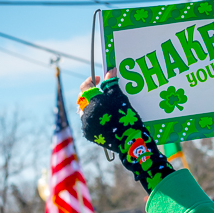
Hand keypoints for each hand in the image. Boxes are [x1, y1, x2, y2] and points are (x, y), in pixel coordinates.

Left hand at [78, 71, 173, 192]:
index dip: (92, 80)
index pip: (85, 87)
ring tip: (103, 105)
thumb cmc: (127, 118)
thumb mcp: (120, 98)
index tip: (100, 79)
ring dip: (91, 105)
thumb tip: (110, 70)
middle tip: (101, 92)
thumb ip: (112, 84)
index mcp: (92, 103)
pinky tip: (104, 116)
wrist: (130, 142)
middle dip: (91, 93)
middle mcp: (86, 114)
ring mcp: (86, 126)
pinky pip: (88, 121)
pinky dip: (94, 116)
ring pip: (84, 110)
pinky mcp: (90, 134)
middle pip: (83, 99)